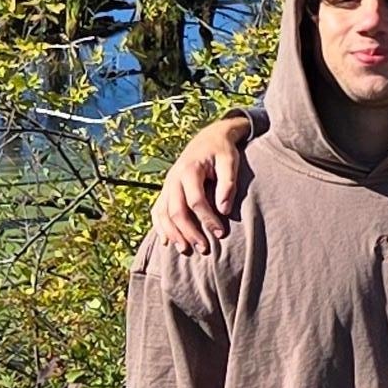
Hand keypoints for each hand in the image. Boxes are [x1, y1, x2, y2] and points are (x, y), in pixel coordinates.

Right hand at [152, 115, 253, 253]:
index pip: (195, 201)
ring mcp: (167, 184)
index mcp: (189, 170)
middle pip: (176, 211)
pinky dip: (159, 226)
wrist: (209, 137)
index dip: (207, 219)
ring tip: (185, 250)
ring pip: (164, 213)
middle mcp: (173, 178)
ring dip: (173, 233)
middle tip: (204, 248)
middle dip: (189, 232)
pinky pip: (157, 210)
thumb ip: (228, 183)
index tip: (221, 233)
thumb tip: (224, 209)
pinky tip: (165, 241)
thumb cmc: (222, 151)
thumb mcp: (230, 161)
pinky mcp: (166, 189)